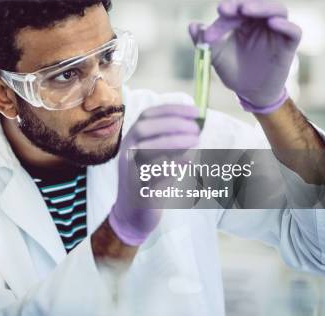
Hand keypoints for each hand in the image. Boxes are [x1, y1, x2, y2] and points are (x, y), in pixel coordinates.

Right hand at [108, 104, 199, 245]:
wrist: (132, 214)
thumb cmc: (150, 182)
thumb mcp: (158, 158)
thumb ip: (170, 143)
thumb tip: (196, 126)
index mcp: (132, 139)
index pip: (148, 116)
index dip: (171, 110)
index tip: (195, 111)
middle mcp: (127, 151)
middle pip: (144, 128)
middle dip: (172, 124)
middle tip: (196, 129)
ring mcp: (129, 169)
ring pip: (145, 148)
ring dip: (173, 142)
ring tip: (196, 141)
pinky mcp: (136, 188)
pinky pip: (152, 174)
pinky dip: (172, 166)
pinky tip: (188, 163)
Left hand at [188, 0, 301, 113]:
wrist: (248, 92)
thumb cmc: (232, 69)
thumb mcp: (215, 54)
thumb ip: (203, 40)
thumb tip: (192, 25)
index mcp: (243, 20)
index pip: (237, 7)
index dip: (228, 8)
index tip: (219, 11)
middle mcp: (261, 22)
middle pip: (257, 3)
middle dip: (243, 3)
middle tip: (229, 8)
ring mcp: (276, 32)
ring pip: (278, 10)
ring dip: (263, 7)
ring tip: (247, 9)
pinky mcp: (288, 45)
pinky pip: (294, 31)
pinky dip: (285, 25)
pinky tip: (274, 23)